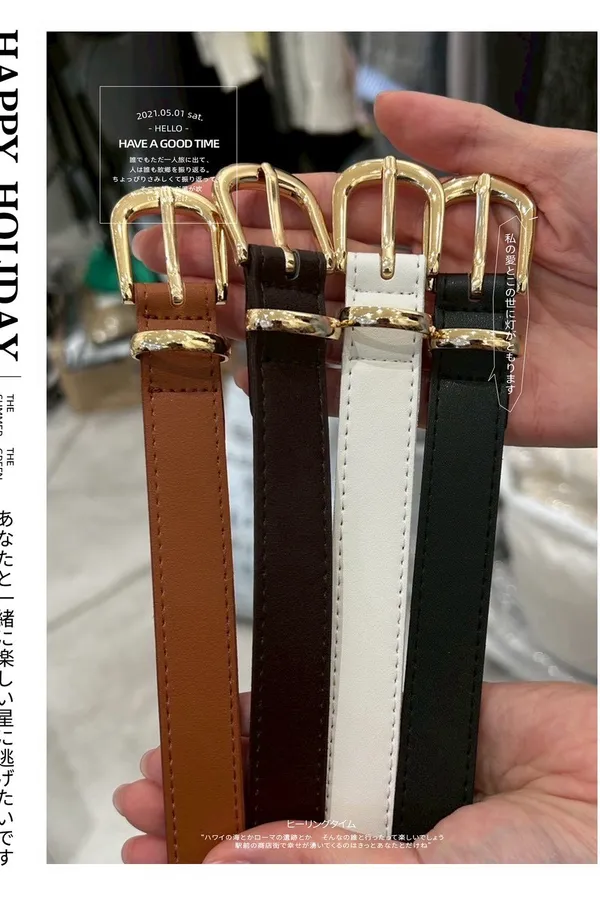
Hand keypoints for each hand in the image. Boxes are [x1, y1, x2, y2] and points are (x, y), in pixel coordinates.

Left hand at [114, 682, 595, 862]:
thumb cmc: (560, 868)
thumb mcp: (442, 883)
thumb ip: (344, 870)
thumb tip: (238, 865)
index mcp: (379, 881)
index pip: (273, 878)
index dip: (208, 873)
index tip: (154, 860)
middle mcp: (377, 841)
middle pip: (272, 829)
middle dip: (205, 819)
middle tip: (146, 811)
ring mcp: (390, 780)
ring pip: (297, 765)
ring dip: (236, 760)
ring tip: (173, 766)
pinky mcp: (409, 720)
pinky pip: (337, 705)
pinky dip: (288, 705)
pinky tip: (244, 716)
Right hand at [133, 91, 596, 447]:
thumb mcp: (558, 162)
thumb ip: (471, 141)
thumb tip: (392, 107)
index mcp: (447, 221)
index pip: (337, 213)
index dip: (268, 208)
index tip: (205, 206)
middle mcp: (430, 283)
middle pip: (317, 275)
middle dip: (237, 264)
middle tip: (164, 260)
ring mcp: (436, 343)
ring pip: (332, 335)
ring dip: (262, 323)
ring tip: (196, 313)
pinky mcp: (457, 402)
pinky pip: (377, 397)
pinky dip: (320, 387)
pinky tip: (266, 372)